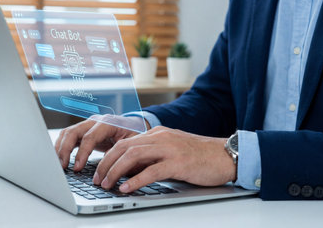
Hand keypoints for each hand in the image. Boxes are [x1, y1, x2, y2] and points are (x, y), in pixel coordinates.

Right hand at [54, 115, 148, 170]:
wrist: (134, 125)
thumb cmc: (135, 133)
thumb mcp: (133, 143)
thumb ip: (122, 153)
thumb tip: (112, 168)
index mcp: (108, 123)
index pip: (90, 136)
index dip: (82, 153)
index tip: (77, 167)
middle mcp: (95, 121)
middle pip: (74, 132)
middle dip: (65, 150)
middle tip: (62, 167)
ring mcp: (88, 124)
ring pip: (68, 133)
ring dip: (60, 148)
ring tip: (59, 165)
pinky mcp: (84, 131)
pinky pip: (68, 136)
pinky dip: (62, 147)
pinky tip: (60, 159)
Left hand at [93, 126, 236, 192]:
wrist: (225, 155)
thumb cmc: (199, 156)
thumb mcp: (170, 152)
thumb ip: (150, 157)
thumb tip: (127, 171)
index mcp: (157, 134)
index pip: (124, 142)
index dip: (108, 157)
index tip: (99, 171)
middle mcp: (160, 137)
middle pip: (124, 147)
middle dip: (106, 164)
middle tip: (98, 180)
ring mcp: (169, 149)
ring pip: (133, 156)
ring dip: (116, 171)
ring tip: (107, 184)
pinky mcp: (179, 163)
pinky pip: (152, 171)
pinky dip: (136, 180)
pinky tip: (127, 188)